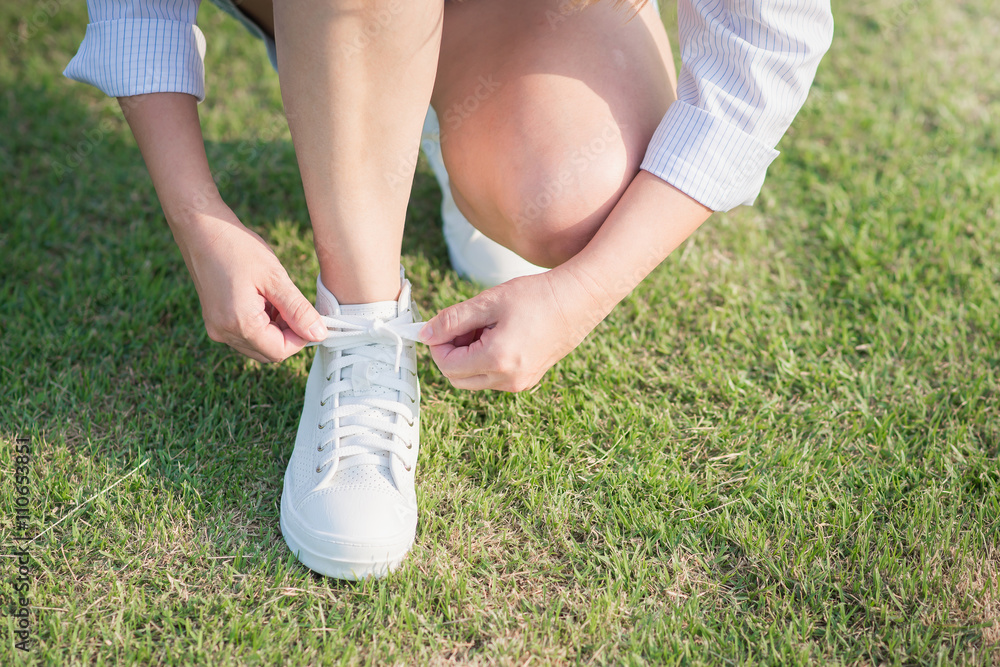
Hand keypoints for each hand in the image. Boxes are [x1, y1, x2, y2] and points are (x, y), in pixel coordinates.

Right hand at [172, 203, 326, 362]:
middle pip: (268, 352)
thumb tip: (319, 334)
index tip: (309, 316)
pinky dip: (261, 324)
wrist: (202, 230)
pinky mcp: (215, 321)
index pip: (280, 352)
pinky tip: (263, 299)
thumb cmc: (237, 248)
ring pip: (258, 345)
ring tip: (275, 298)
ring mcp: (217, 328)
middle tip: (293, 305)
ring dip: (275, 329)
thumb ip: (299, 310)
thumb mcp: (276, 278)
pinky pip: (245, 335)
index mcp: (239, 324)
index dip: (300, 338)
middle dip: (288, 334)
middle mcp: (224, 333)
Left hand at [419, 270, 611, 391]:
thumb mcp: (488, 302)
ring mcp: (520, 383)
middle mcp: (508, 380)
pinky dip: (486, 359)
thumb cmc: (535, 296)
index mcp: (497, 360)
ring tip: (486, 325)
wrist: (578, 300)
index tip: (442, 324)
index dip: (437, 345)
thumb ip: (452, 319)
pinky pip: (493, 377)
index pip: (447, 366)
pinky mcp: (527, 380)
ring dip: (468, 356)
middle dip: (451, 352)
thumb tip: (424, 334)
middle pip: (457, 379)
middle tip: (464, 323)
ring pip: (474, 379)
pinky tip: (499, 334)